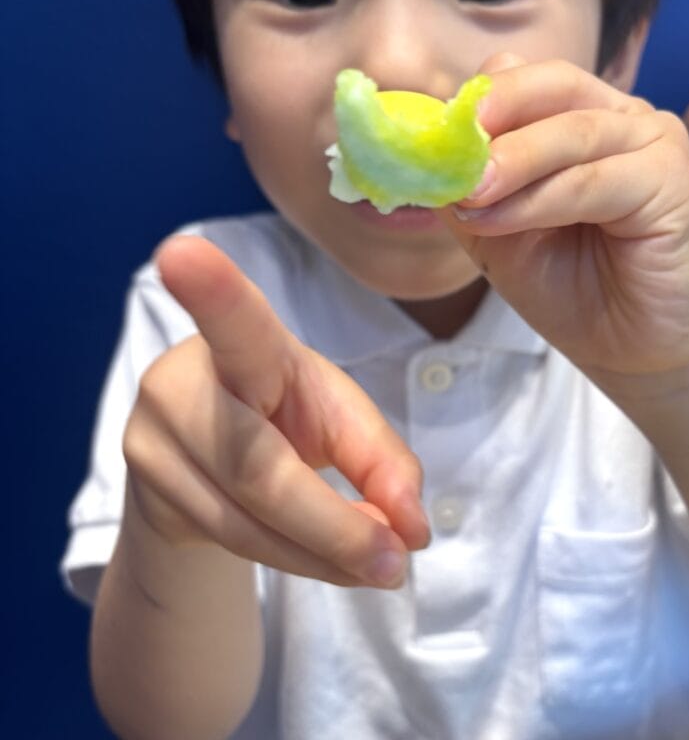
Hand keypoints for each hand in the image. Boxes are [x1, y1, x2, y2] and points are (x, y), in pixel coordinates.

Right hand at [122, 236, 429, 587]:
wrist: (205, 461)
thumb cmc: (284, 415)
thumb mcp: (339, 419)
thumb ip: (382, 462)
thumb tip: (414, 527)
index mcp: (247, 345)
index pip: (235, 321)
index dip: (212, 291)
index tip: (182, 253)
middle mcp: (183, 383)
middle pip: (259, 466)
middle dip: (336, 524)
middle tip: (400, 560)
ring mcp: (152, 441)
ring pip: (246, 520)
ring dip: (324, 554)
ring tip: (382, 566)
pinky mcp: (144, 492)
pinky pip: (232, 544)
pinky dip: (300, 562)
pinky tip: (337, 565)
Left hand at [443, 56, 688, 396]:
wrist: (631, 350)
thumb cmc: (570, 286)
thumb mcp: (497, 230)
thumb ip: (468, 186)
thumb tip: (425, 153)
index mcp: (579, 115)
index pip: (525, 78)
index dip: (478, 101)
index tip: (429, 135)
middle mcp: (620, 117)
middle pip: (553, 84)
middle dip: (496, 113)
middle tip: (448, 148)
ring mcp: (652, 142)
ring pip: (572, 131)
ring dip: (512, 163)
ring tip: (468, 196)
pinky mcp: (673, 180)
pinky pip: (595, 179)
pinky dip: (539, 200)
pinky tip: (498, 223)